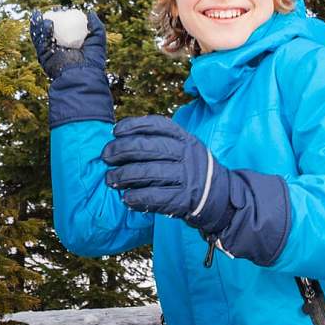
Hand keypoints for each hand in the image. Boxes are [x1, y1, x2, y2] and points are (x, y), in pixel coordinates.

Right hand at [28, 8, 106, 79]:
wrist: (82, 74)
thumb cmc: (93, 59)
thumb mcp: (97, 39)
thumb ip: (95, 25)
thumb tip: (90, 12)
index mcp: (72, 44)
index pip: (65, 28)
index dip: (62, 18)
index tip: (63, 10)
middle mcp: (60, 48)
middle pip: (51, 30)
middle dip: (49, 19)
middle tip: (51, 10)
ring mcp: (50, 52)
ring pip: (42, 34)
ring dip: (41, 23)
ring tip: (42, 14)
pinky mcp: (44, 55)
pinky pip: (39, 41)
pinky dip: (38, 31)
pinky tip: (42, 21)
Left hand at [100, 115, 233, 232]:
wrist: (219, 196)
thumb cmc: (190, 170)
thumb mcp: (183, 148)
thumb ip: (159, 142)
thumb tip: (120, 140)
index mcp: (185, 138)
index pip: (156, 125)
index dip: (133, 126)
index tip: (115, 132)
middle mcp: (186, 154)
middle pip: (148, 147)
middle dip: (121, 150)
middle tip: (106, 157)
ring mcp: (187, 176)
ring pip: (149, 172)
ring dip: (124, 176)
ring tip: (110, 179)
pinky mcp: (184, 199)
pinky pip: (156, 197)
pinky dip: (137, 197)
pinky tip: (126, 198)